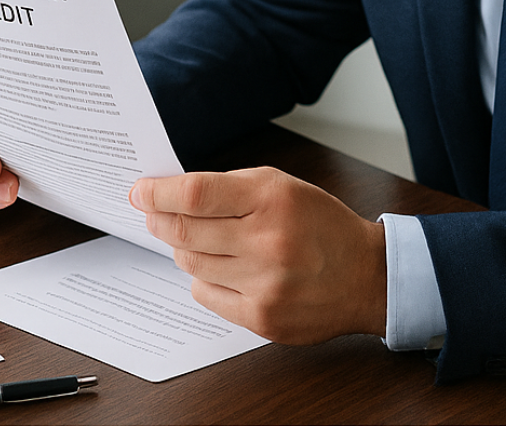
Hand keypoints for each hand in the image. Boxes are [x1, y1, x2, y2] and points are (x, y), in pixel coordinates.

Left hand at [130, 167, 386, 343]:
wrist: (365, 276)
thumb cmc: (320, 226)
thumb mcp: (282, 186)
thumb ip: (230, 187)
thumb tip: (173, 192)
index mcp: (272, 200)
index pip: (196, 194)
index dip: (159, 193)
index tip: (140, 192)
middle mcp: (267, 243)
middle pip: (185, 232)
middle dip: (159, 220)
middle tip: (151, 213)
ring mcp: (264, 285)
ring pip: (191, 264)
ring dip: (183, 249)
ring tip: (195, 239)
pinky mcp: (261, 318)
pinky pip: (206, 294)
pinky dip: (203, 278)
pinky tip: (221, 268)